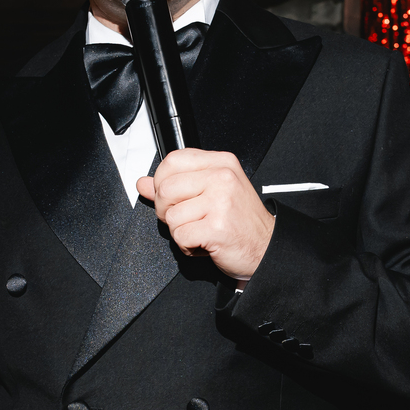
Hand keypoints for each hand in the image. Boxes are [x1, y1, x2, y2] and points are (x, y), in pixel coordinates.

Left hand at [135, 148, 273, 281]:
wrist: (266, 248)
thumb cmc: (241, 222)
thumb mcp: (211, 194)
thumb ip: (176, 185)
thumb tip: (143, 183)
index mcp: (221, 164)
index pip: (173, 160)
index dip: (162, 181)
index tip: (171, 196)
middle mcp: (222, 178)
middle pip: (166, 188)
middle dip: (166, 210)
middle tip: (185, 219)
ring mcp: (221, 201)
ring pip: (171, 215)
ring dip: (179, 231)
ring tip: (200, 231)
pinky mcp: (217, 226)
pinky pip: (180, 235)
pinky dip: (187, 246)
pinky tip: (204, 243)